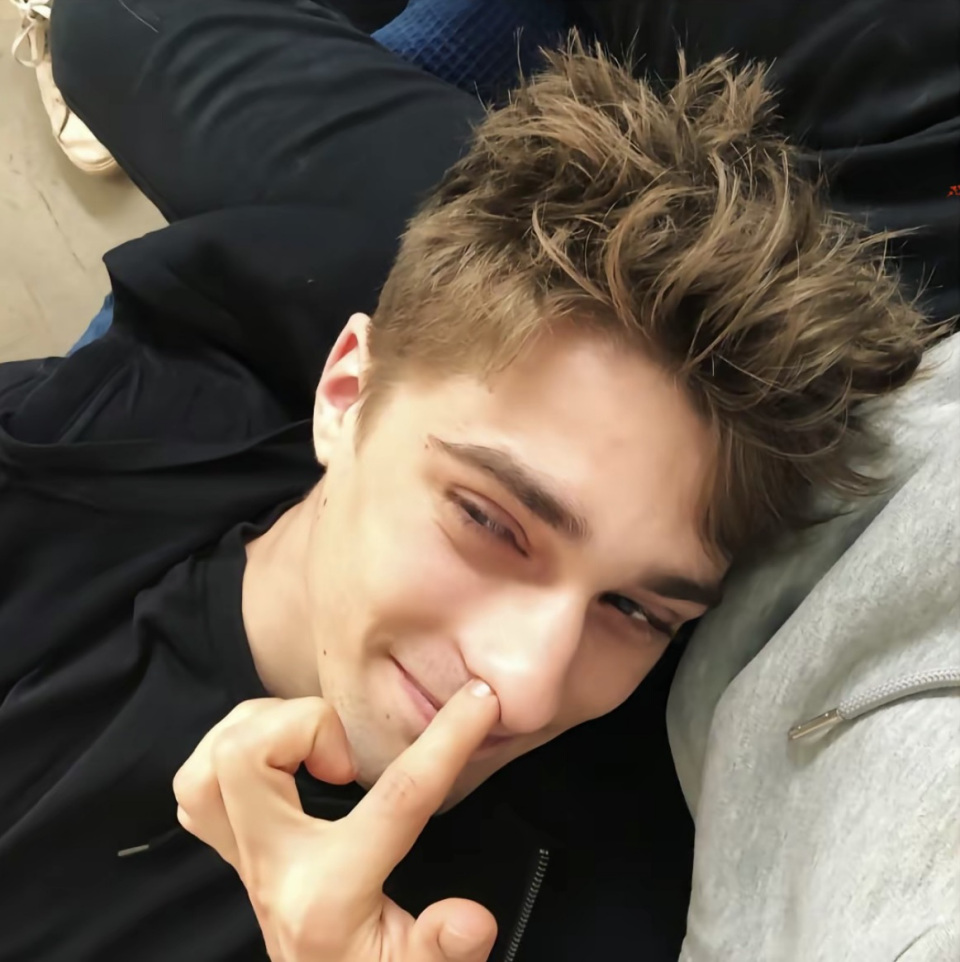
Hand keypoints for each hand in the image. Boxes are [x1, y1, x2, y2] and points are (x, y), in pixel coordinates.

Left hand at [173, 681, 500, 961]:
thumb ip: (445, 950)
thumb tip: (473, 917)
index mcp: (331, 894)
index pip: (397, 798)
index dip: (447, 739)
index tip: (480, 697)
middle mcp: (273, 867)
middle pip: (244, 757)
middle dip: (306, 725)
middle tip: (349, 758)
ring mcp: (242, 856)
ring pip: (209, 761)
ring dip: (263, 730)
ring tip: (316, 747)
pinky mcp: (230, 848)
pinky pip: (198, 779)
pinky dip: (234, 748)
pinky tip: (282, 759)